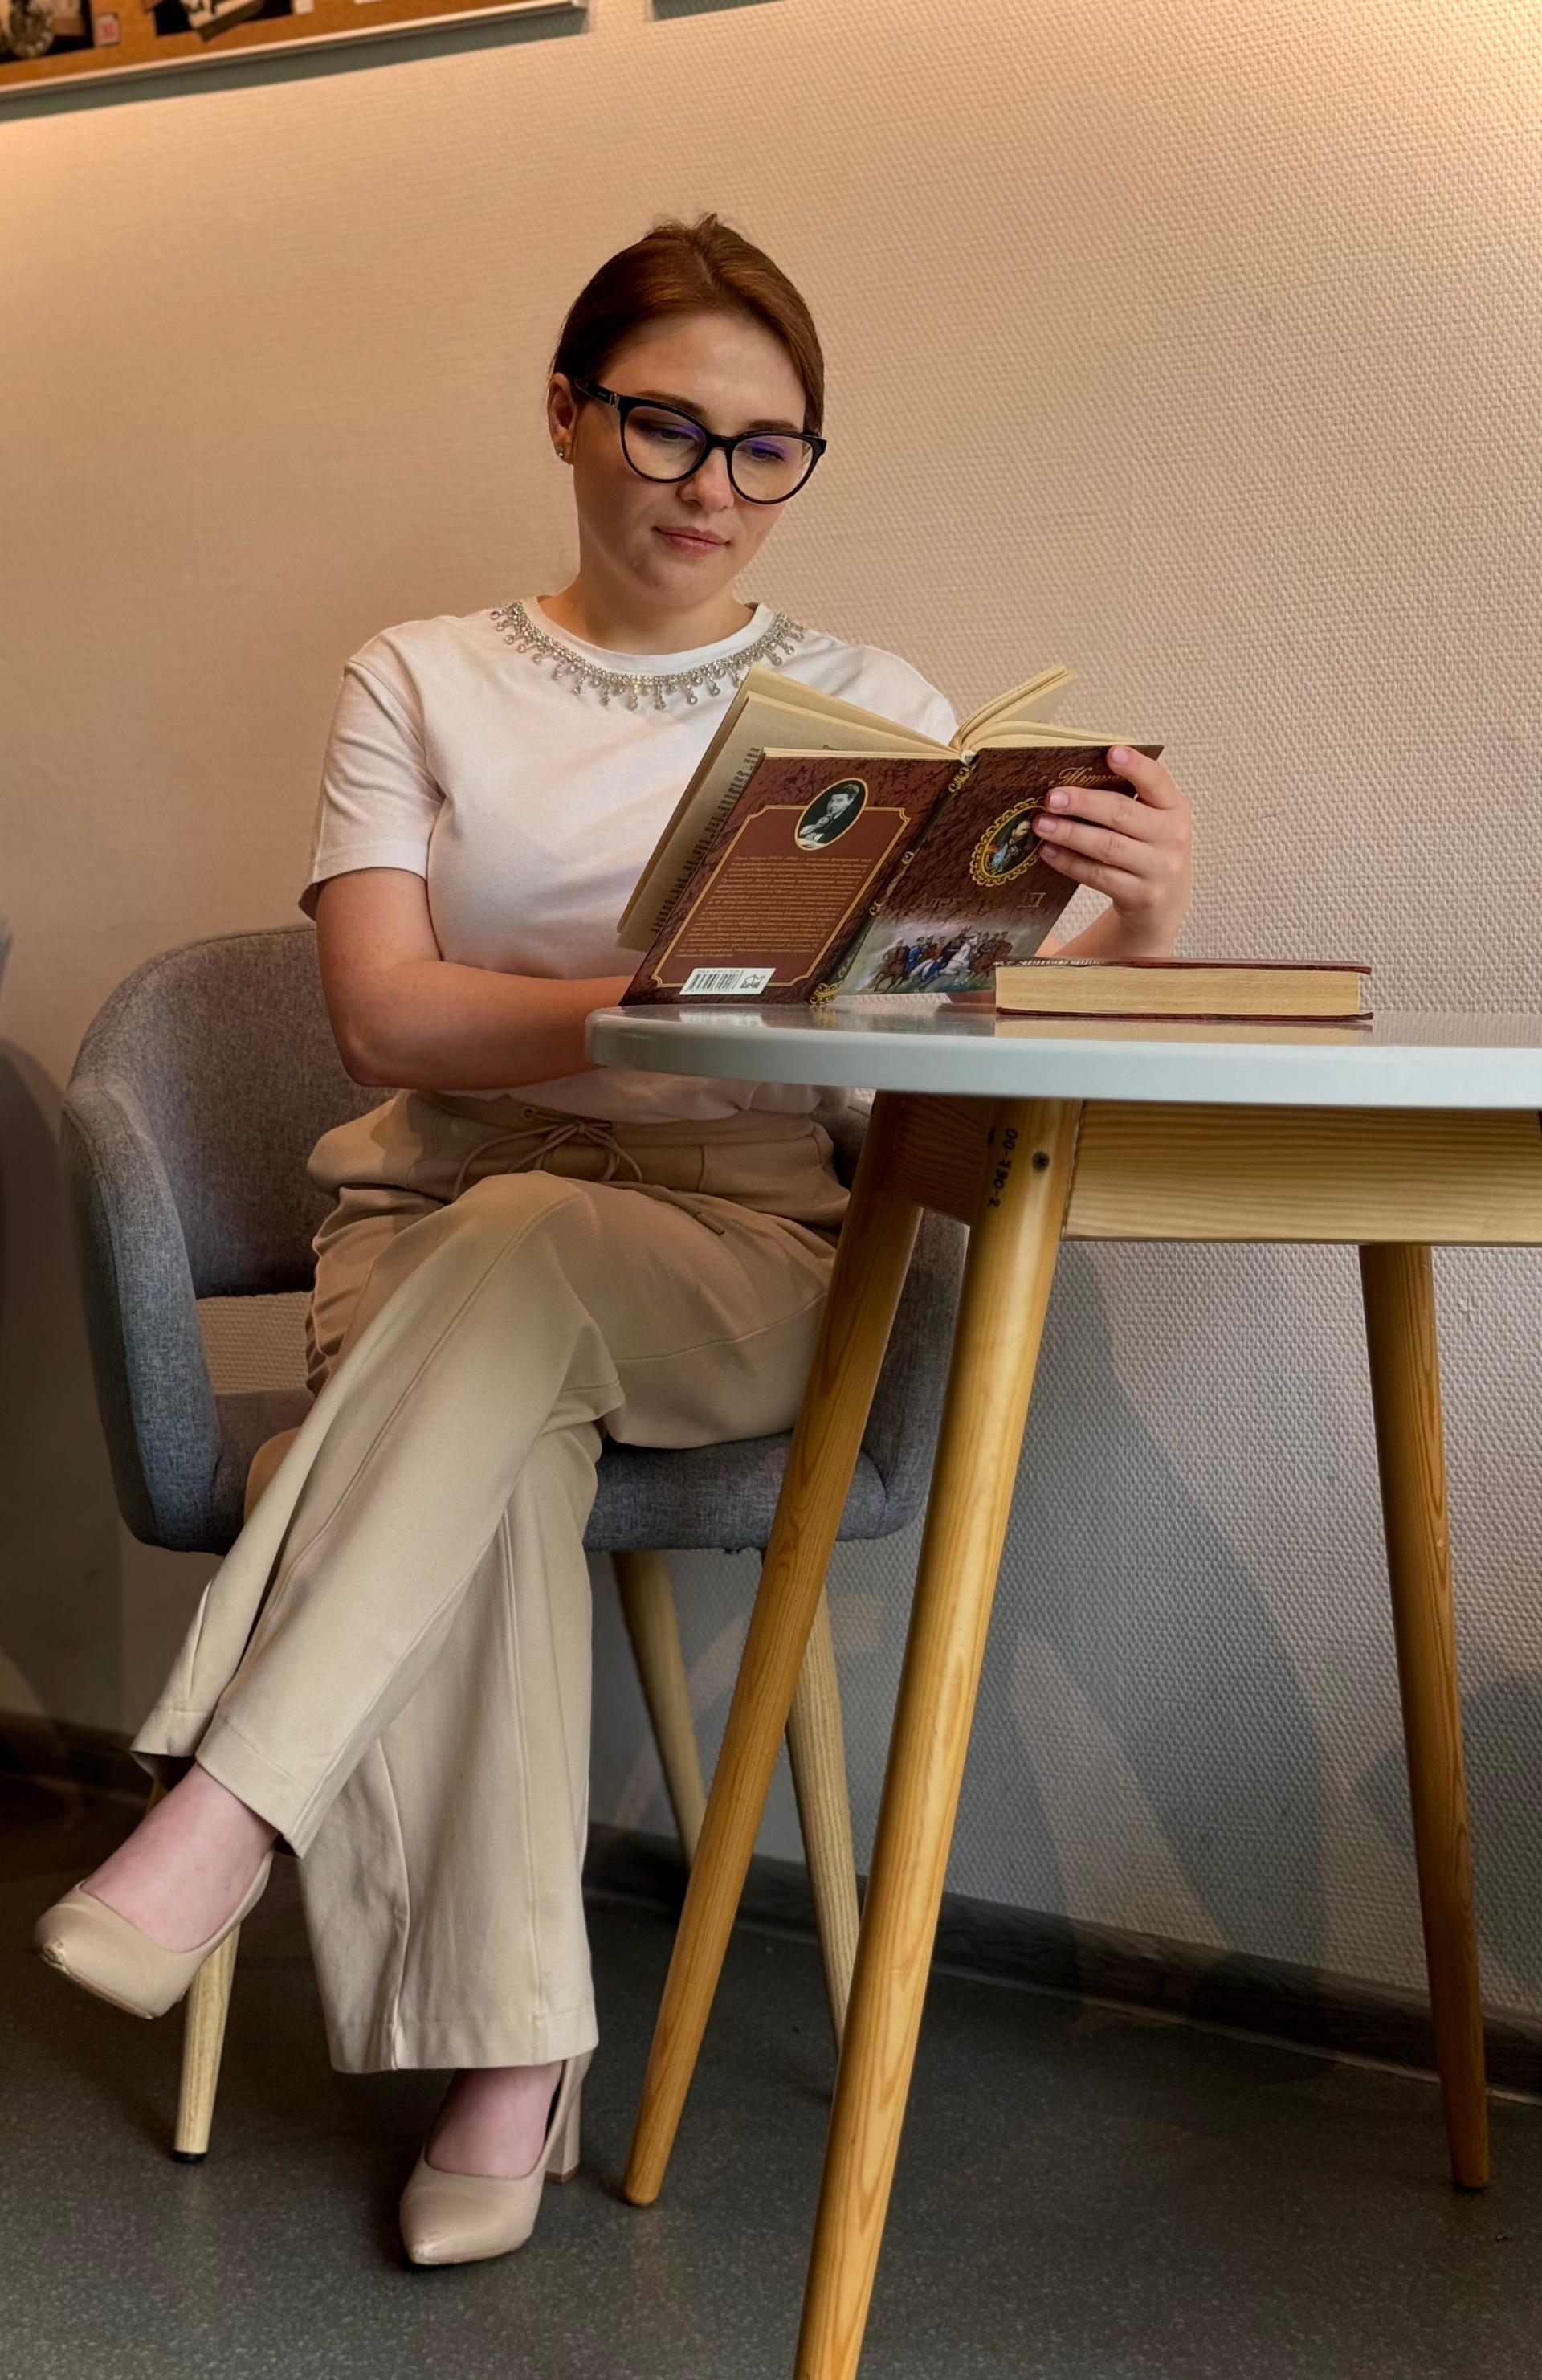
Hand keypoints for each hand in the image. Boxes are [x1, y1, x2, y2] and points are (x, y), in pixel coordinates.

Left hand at [1031, 746, 1191, 958]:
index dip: (1136, 766)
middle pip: (1122, 814)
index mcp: (1174, 807)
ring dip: (1070, 834)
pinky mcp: (1140, 895)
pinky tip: (1049, 851)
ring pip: (1107, 847)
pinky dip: (1070, 862)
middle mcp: (1172, 837)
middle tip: (1052, 797)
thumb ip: (1125, 799)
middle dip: (1084, 804)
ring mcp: (1158, 869)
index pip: (1157, 781)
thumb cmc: (1148, 849)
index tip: (1111, 752)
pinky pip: (1099, 875)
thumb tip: (1071, 782)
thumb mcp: (1151, 820)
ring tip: (1041, 824)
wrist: (1164, 901)